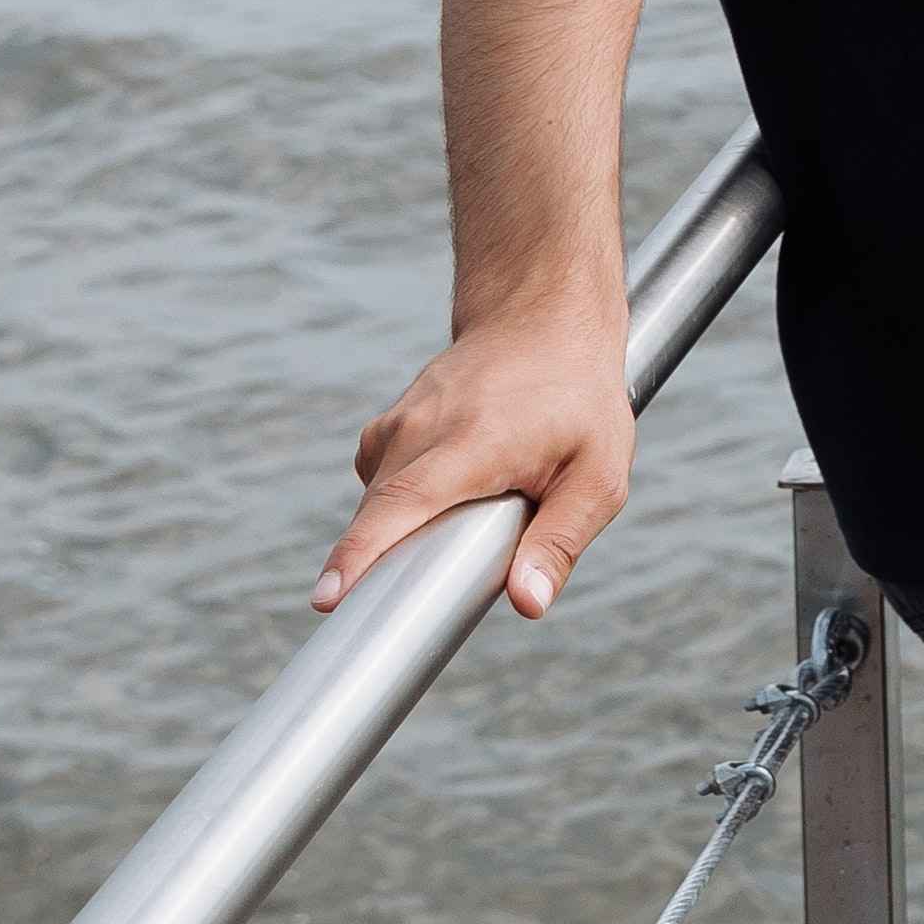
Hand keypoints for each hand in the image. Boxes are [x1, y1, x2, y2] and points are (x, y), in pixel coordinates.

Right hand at [314, 308, 633, 621]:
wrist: (545, 321)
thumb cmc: (579, 402)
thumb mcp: (598, 476)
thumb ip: (560, 540)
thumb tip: (528, 603)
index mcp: (470, 441)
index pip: (399, 503)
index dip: (359, 554)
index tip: (326, 598)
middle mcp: (420, 428)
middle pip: (380, 515)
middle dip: (387, 565)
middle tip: (427, 593)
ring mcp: (398, 422)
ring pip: (381, 502)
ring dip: (407, 531)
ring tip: (468, 522)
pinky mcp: (390, 428)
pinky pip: (384, 485)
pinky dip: (406, 505)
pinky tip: (453, 499)